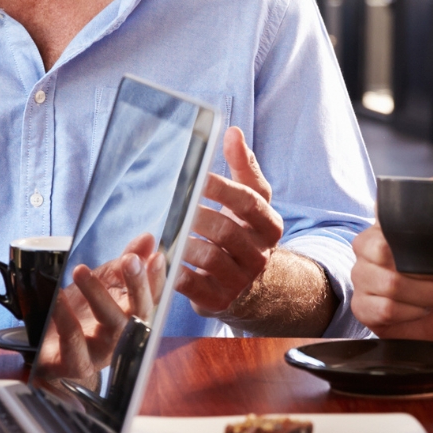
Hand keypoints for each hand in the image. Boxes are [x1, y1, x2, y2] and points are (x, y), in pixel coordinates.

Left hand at [38, 234, 160, 384]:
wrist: (48, 350)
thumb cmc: (79, 316)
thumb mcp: (102, 284)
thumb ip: (123, 264)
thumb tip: (149, 239)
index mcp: (132, 316)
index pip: (153, 297)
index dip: (157, 278)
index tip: (157, 256)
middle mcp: (123, 336)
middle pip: (140, 313)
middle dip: (138, 285)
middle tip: (131, 260)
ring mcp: (102, 353)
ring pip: (112, 326)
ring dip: (98, 295)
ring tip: (81, 270)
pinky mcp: (76, 363)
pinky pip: (74, 342)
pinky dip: (66, 318)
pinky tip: (58, 297)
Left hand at [176, 128, 282, 317]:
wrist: (253, 287)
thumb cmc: (245, 232)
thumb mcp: (253, 201)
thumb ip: (243, 167)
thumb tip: (233, 132)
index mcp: (270, 226)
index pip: (248, 202)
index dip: (223, 188)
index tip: (197, 176)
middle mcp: (260, 255)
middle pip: (226, 230)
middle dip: (197, 214)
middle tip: (175, 203)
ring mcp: (240, 281)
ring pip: (208, 256)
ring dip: (183, 239)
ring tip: (167, 227)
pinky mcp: (218, 300)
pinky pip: (191, 283)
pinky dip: (173, 267)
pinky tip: (161, 254)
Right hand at [349, 223, 432, 341]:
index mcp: (385, 225)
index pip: (389, 228)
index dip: (421, 248)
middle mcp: (365, 249)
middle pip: (385, 254)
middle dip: (425, 274)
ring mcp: (360, 279)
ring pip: (390, 284)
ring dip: (426, 295)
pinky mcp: (362, 308)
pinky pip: (385, 309)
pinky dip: (413, 312)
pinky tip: (423, 310)